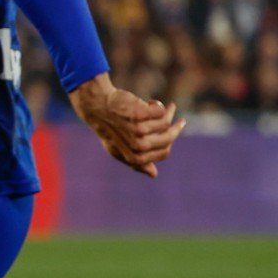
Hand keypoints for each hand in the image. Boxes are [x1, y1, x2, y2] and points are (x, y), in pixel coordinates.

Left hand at [70, 74, 184, 177]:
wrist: (96, 107)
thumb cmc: (108, 129)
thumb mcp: (119, 150)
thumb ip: (137, 162)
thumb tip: (154, 175)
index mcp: (134, 157)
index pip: (164, 152)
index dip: (169, 144)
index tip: (174, 133)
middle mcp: (137, 145)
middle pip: (168, 138)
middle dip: (176, 129)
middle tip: (181, 121)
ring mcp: (138, 130)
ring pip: (165, 123)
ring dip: (167, 113)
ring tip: (165, 108)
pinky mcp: (139, 114)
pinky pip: (161, 110)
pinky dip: (158, 105)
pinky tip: (151, 102)